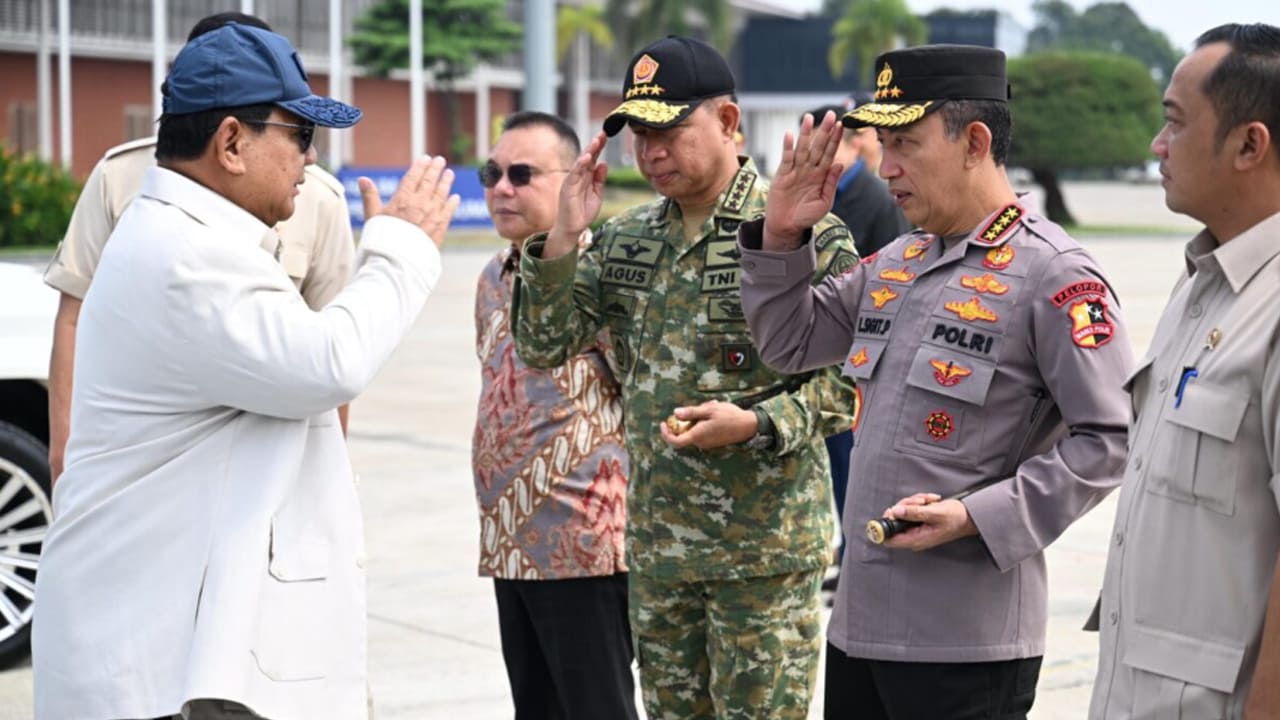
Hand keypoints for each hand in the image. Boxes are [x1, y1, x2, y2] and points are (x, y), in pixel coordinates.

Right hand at [359, 155, 460, 248]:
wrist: (397, 259)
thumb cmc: (382, 239)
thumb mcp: (372, 216)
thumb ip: (370, 196)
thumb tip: (362, 179)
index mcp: (402, 199)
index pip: (413, 177)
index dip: (420, 166)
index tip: (425, 158)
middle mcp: (419, 204)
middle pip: (429, 182)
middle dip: (435, 169)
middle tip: (440, 160)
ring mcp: (431, 215)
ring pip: (441, 194)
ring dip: (446, 183)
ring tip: (450, 174)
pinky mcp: (440, 228)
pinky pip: (448, 212)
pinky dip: (452, 203)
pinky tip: (455, 197)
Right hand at [547, 132, 609, 259]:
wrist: (573, 228)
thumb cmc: (583, 212)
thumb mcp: (597, 194)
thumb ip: (600, 180)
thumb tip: (604, 163)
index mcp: (586, 177)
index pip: (593, 158)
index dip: (599, 147)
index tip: (606, 136)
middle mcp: (578, 176)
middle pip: (588, 157)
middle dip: (595, 145)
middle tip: (604, 133)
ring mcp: (572, 180)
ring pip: (581, 163)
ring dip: (589, 151)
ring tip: (597, 141)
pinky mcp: (567, 187)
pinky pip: (574, 174)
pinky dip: (580, 165)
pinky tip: (587, 157)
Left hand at [659, 401, 757, 450]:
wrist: (749, 426)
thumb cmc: (730, 416)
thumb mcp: (709, 410)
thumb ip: (691, 412)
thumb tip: (675, 413)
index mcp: (697, 436)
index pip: (675, 441)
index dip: (666, 434)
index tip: (663, 423)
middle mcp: (701, 442)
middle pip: (684, 433)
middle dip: (688, 418)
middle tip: (700, 406)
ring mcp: (707, 443)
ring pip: (694, 430)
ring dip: (698, 418)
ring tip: (711, 406)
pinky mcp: (713, 442)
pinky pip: (702, 432)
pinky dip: (704, 422)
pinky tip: (715, 412)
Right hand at [762, 111, 844, 250]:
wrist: (788, 227)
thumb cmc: (807, 216)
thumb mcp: (825, 202)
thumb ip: (832, 183)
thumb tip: (840, 163)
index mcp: (821, 175)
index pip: (830, 153)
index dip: (835, 139)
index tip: (841, 125)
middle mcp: (809, 169)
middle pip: (818, 146)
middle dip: (824, 131)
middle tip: (830, 114)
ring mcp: (795, 171)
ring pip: (802, 149)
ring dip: (805, 133)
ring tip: (809, 118)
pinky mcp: (782, 175)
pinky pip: (786, 159)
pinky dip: (787, 147)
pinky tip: (789, 135)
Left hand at [880, 495, 977, 551]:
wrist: (968, 517)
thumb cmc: (956, 518)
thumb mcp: (934, 513)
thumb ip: (913, 513)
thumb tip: (895, 511)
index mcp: (916, 539)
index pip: (889, 539)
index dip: (886, 525)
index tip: (892, 512)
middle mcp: (914, 536)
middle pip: (895, 520)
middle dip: (905, 506)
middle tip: (919, 502)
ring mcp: (916, 529)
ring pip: (902, 512)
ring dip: (914, 502)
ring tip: (929, 501)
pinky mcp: (919, 521)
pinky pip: (911, 509)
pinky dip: (919, 502)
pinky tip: (930, 501)